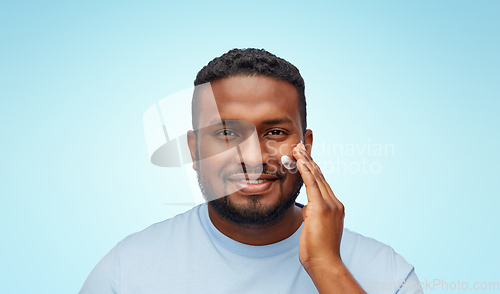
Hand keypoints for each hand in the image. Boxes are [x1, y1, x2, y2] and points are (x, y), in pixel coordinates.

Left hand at [293, 142, 344, 270]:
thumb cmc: (318, 249)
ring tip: (297, 148)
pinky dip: (306, 171)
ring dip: (306, 161)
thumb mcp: (314, 227)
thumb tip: (307, 208)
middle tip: (300, 146)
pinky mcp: (321, 208)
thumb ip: (312, 214)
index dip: (313, 169)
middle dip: (309, 160)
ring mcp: (330, 205)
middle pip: (320, 176)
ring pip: (316, 177)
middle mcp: (335, 203)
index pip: (322, 183)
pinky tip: (300, 160)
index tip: (306, 157)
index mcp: (334, 207)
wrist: (325, 262)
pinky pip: (312, 185)